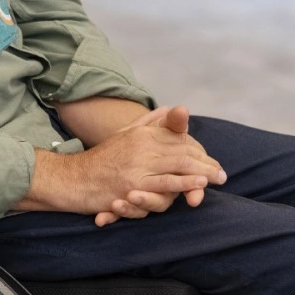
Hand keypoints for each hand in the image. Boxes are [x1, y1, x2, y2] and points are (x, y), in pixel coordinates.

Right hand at [21, 105, 224, 224]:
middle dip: (205, 165)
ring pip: (177, 167)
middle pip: (182, 153)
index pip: (177, 141)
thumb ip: (148, 123)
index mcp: (141, 135)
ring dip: (200, 174)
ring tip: (216, 178)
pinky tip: (197, 186)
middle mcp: (141, 147)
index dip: (198, 153)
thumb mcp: (123, 135)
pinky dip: (183, 184)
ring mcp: (136, 166)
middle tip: (222, 176)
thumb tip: (170, 108)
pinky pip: (163, 184)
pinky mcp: (131, 185)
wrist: (72, 179)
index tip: (213, 162)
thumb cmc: (99, 160)